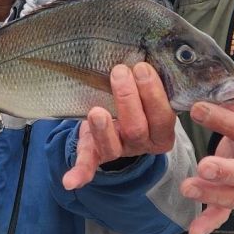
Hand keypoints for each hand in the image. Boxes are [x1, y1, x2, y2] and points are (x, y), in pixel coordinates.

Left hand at [62, 62, 176, 189]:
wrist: (122, 118)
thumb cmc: (140, 98)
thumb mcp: (151, 91)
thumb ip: (155, 79)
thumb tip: (156, 52)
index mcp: (161, 132)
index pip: (163, 117)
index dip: (154, 94)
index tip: (142, 67)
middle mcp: (141, 144)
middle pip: (137, 129)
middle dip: (128, 100)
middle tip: (119, 72)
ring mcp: (118, 151)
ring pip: (112, 147)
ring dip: (104, 130)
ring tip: (96, 111)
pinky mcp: (96, 154)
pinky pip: (88, 165)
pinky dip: (79, 173)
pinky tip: (70, 182)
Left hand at [182, 86, 233, 233]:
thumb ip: (224, 85)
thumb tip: (196, 65)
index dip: (222, 119)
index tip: (196, 108)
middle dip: (225, 171)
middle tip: (203, 166)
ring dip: (212, 196)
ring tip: (187, 189)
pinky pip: (224, 213)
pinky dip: (210, 223)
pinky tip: (193, 233)